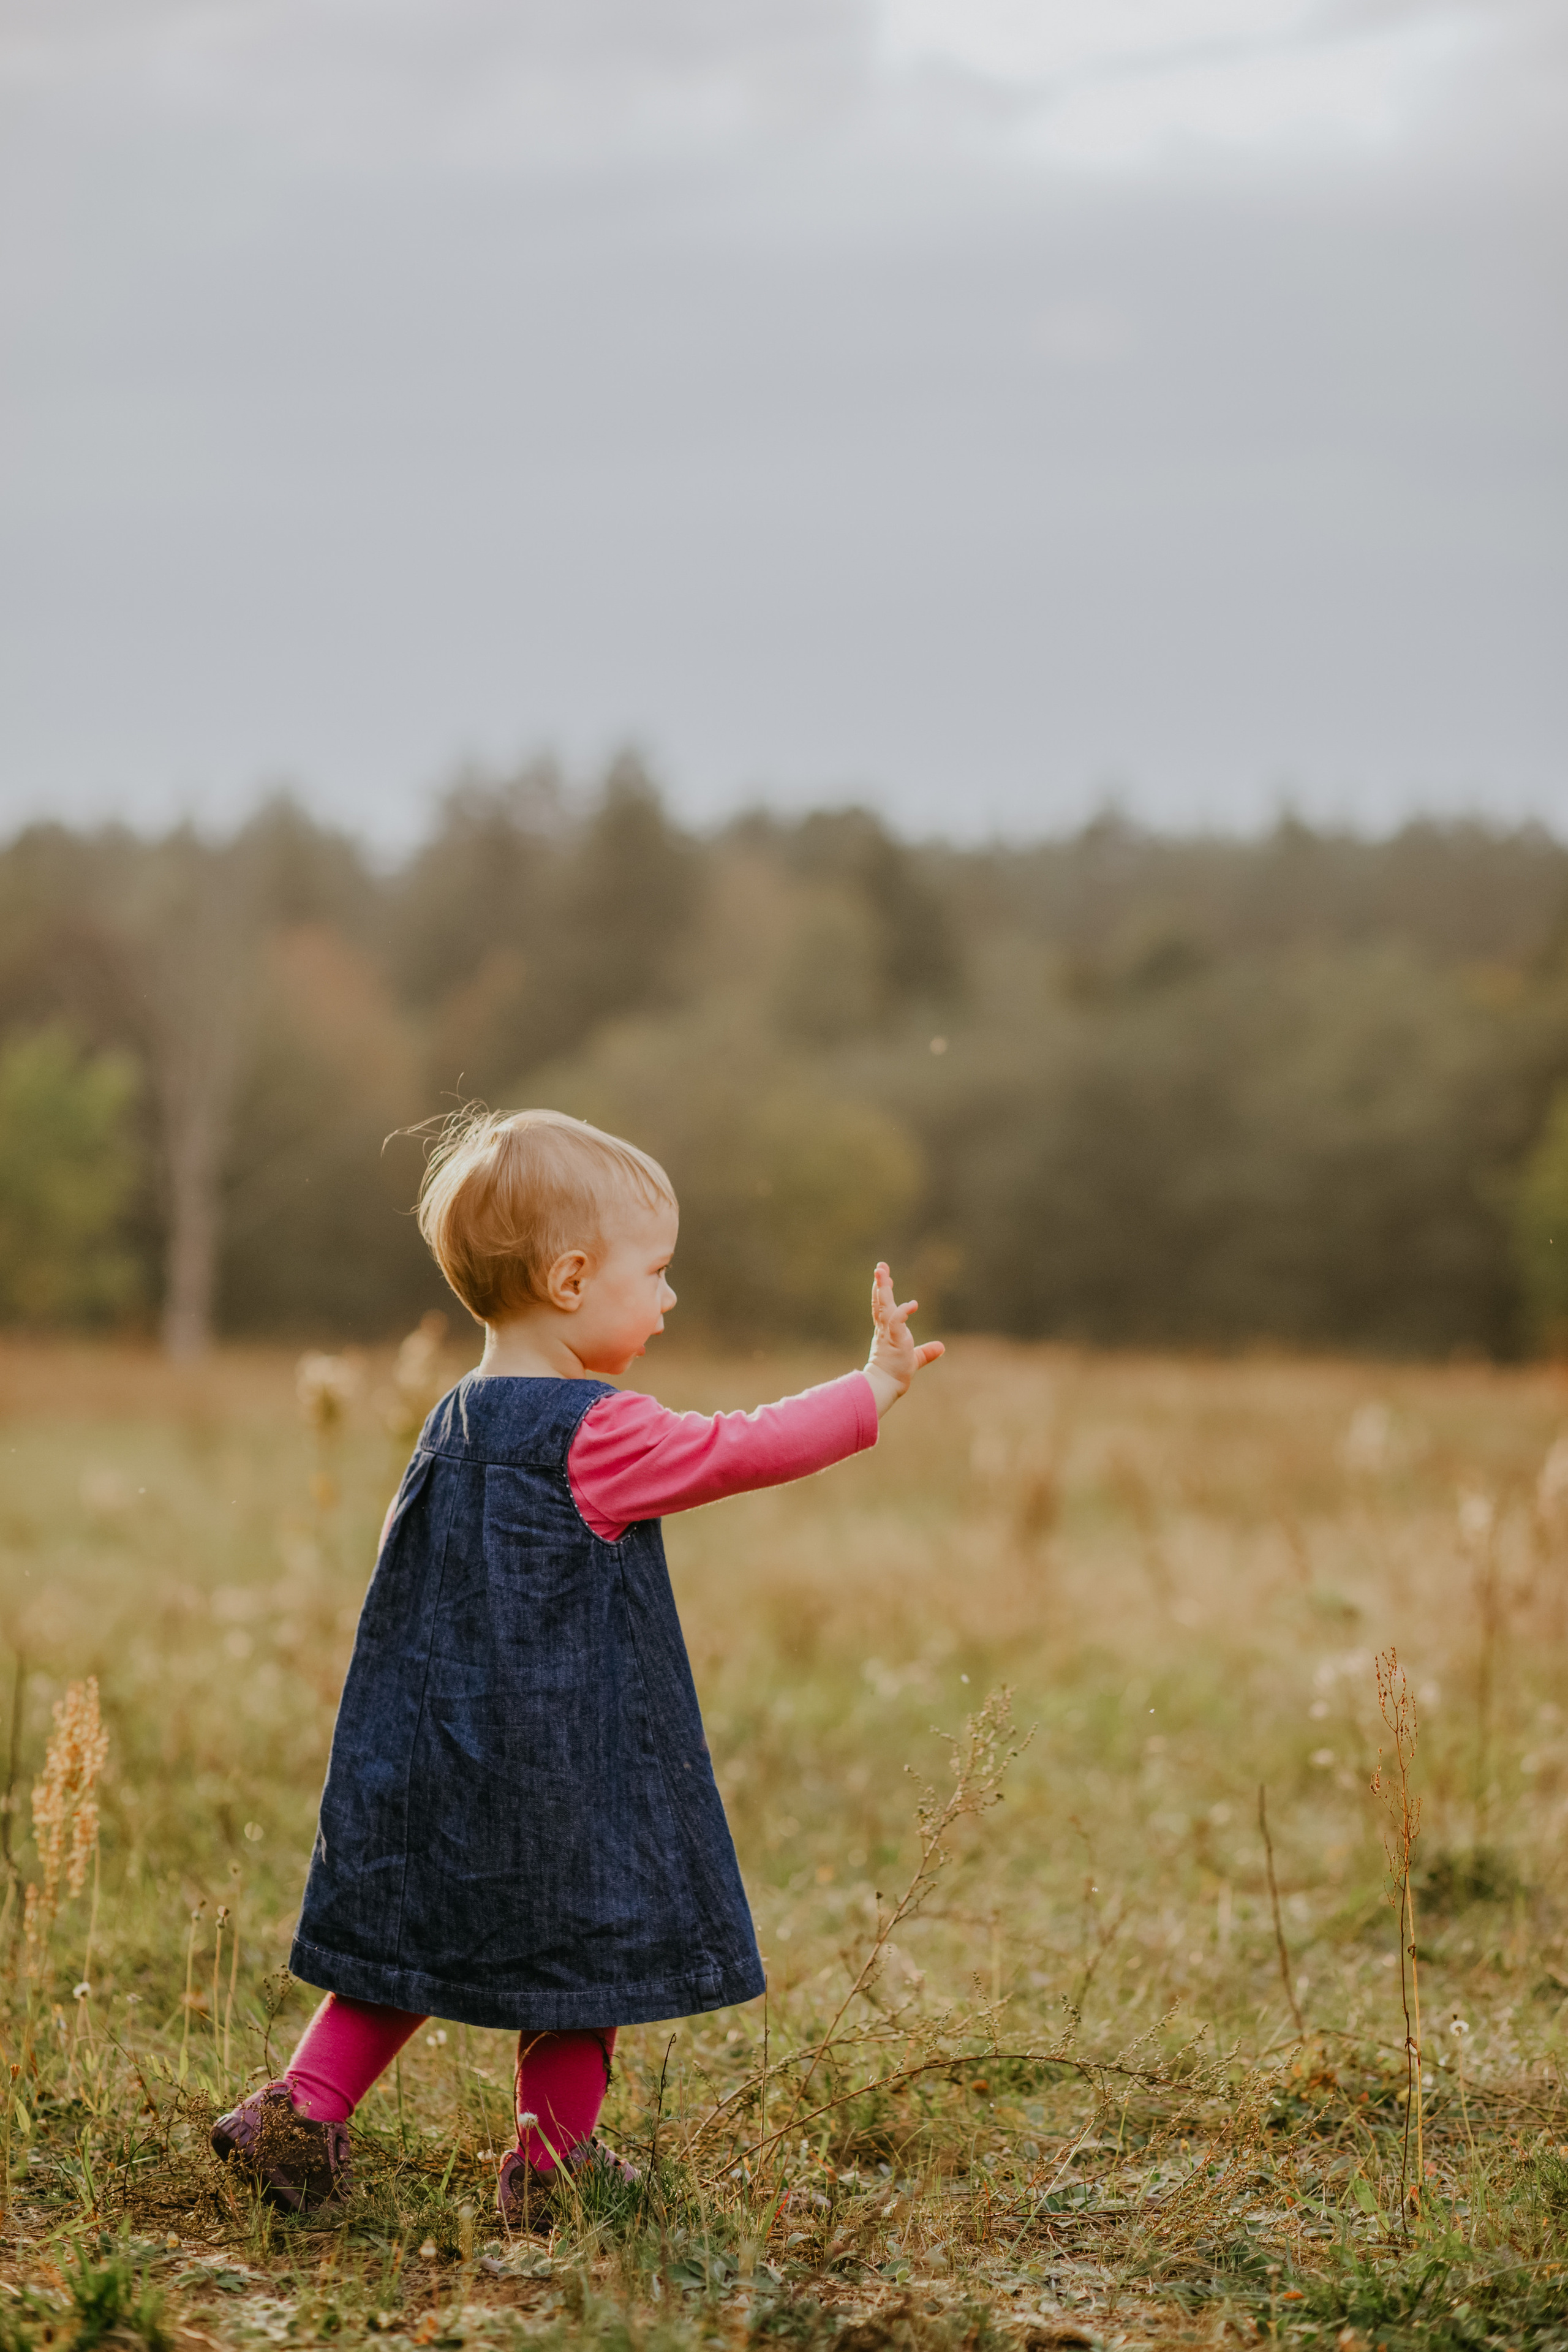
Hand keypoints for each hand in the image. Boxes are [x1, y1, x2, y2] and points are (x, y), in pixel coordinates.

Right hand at [863, 1261, 943, 1418]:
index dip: (882, 1292)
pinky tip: (913, 1304)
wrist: (885, 1386)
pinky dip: (903, 1312)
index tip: (884, 1276)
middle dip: (880, 1284)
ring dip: (882, 1289)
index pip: (882, 1307)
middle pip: (880, 1302)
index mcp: (885, 1331)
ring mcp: (888, 1333)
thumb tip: (941, 1347)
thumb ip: (926, 1352)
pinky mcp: (894, 1339)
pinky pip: (897, 1321)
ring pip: (884, 1306)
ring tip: (882, 1271)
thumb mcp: (915, 1359)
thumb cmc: (895, 1374)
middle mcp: (884, 1329)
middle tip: (880, 1266)